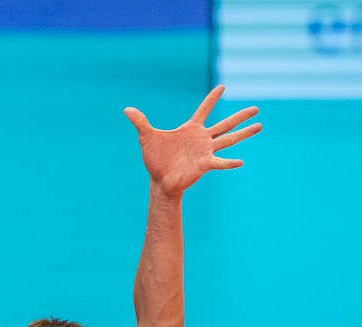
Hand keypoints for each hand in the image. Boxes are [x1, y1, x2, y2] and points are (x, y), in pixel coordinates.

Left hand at [124, 87, 260, 196]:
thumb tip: (126, 109)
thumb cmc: (155, 158)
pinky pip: (220, 162)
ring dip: (244, 133)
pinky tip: (241, 162)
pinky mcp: (204, 164)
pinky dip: (229, 162)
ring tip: (260, 125)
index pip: (204, 110)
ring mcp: (206, 151)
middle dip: (240, 116)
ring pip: (229, 139)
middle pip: (225, 124)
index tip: (222, 86)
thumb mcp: (146, 138)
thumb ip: (140, 122)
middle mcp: (202, 138)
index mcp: (190, 129)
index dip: (211, 99)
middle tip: (257, 108)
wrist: (159, 180)